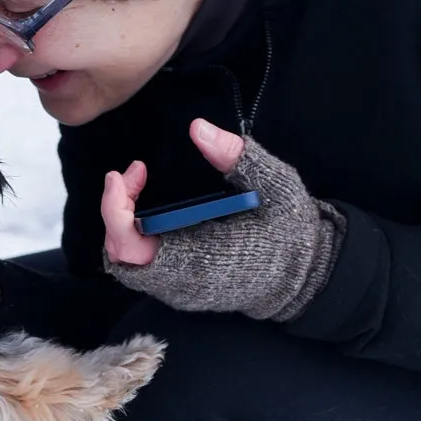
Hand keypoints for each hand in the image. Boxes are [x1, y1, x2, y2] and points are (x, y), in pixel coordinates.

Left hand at [101, 120, 345, 323]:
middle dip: (115, 210)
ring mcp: (178, 291)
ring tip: (137, 185)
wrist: (305, 276)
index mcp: (202, 260)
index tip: (125, 174)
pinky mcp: (179, 290)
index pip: (133, 248)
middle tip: (133, 175)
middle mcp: (182, 282)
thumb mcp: (275, 185)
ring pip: (124, 262)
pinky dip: (131, 235)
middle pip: (119, 255)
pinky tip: (145, 208)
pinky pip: (139, 267)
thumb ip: (237, 155)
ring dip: (121, 222)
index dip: (116, 211)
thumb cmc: (291, 231)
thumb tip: (198, 128)